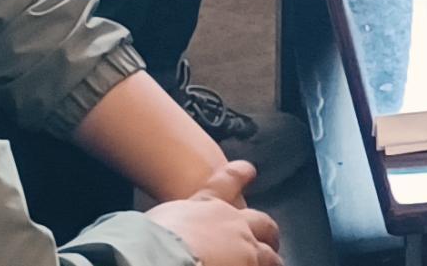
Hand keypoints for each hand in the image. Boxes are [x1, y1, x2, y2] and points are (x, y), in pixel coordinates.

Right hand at [142, 163, 278, 264]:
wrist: (162, 257)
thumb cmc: (151, 241)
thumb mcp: (155, 223)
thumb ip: (168, 222)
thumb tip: (153, 232)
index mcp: (204, 205)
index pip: (227, 182)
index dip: (240, 175)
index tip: (250, 170)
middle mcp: (231, 223)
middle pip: (260, 221)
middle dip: (267, 230)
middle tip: (271, 237)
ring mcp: (245, 248)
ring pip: (269, 254)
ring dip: (272, 259)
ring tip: (275, 263)